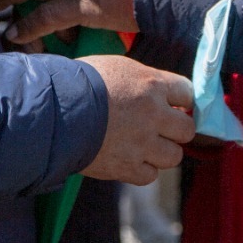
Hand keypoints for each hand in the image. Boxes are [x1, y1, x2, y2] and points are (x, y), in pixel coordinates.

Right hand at [77, 54, 194, 184]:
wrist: (54, 111)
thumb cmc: (82, 82)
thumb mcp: (118, 67)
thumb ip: (145, 80)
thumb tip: (161, 90)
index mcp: (153, 85)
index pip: (188, 93)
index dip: (181, 100)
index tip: (174, 105)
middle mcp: (154, 115)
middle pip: (187, 129)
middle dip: (176, 129)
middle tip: (162, 128)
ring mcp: (142, 144)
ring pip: (174, 156)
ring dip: (162, 151)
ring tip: (145, 145)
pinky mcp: (127, 167)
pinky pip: (150, 175)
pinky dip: (142, 169)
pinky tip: (130, 158)